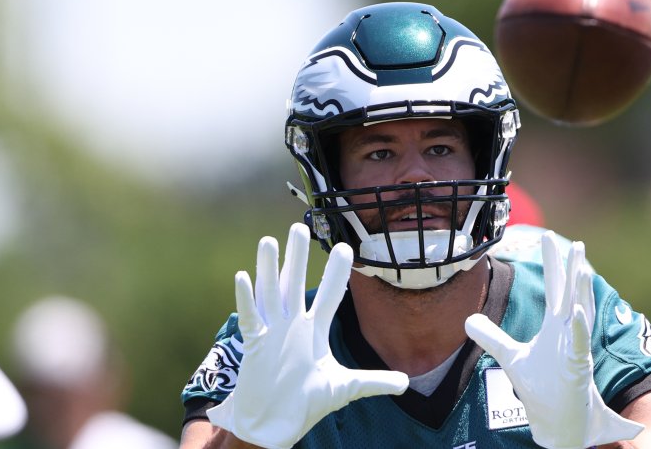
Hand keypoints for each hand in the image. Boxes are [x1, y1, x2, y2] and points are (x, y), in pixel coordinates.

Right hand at [207, 223, 408, 448]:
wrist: (275, 424)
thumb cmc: (305, 402)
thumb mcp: (344, 388)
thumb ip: (373, 381)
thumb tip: (407, 383)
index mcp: (314, 330)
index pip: (330, 295)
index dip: (337, 272)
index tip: (346, 247)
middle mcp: (293, 325)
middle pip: (295, 283)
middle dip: (297, 257)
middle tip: (300, 227)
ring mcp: (272, 332)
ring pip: (271, 293)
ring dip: (269, 268)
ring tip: (268, 241)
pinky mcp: (254, 344)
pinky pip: (249, 317)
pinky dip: (246, 299)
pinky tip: (243, 277)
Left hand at [465, 232, 643, 448]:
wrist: (558, 419)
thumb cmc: (542, 386)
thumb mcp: (510, 356)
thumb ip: (492, 336)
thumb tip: (467, 319)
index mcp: (555, 324)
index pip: (554, 287)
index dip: (552, 263)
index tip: (549, 237)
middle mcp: (568, 331)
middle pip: (570, 294)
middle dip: (573, 269)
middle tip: (578, 244)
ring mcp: (575, 347)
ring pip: (581, 314)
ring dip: (581, 292)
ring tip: (582, 268)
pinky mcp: (577, 367)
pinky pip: (579, 345)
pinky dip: (580, 329)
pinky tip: (579, 313)